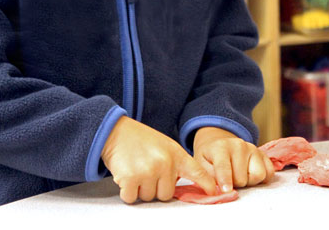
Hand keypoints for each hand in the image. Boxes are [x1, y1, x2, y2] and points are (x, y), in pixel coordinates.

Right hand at [101, 116, 215, 202]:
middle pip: (166, 194)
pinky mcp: (131, 179)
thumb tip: (183, 186)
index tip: (213, 192)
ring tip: (136, 169)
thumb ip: (176, 164)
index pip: (197, 172)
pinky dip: (127, 192)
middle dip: (155, 187)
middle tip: (147, 170)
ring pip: (149, 197)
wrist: (115, 131)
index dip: (206, 184)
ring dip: (141, 189)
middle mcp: (165, 163)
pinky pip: (132, 198)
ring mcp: (148, 171)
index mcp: (176, 154)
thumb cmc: (140, 140)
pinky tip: (126, 175)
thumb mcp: (165, 146)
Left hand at [193, 127, 274, 192]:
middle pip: (242, 177)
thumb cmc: (209, 158)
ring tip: (240, 176)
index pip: (224, 166)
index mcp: (220, 147)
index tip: (226, 190)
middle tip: (229, 179)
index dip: (225, 180)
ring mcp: (253, 148)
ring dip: (249, 181)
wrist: (219, 145)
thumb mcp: (201, 164)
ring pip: (258, 175)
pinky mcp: (263, 154)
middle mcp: (239, 145)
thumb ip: (207, 177)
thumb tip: (218, 191)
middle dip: (235, 183)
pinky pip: (269, 173)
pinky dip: (262, 179)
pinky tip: (250, 174)